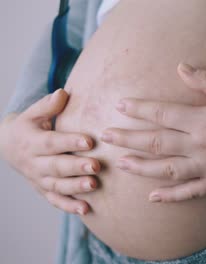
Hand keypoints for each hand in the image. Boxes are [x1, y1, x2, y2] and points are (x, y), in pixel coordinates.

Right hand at [0, 89, 99, 214]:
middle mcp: (35, 163)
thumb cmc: (29, 126)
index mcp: (33, 142)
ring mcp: (39, 179)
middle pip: (56, 166)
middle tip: (96, 166)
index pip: (53, 143)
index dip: (70, 142)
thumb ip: (48, 105)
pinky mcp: (44, 190)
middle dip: (76, 167)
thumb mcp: (33, 113)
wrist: (9, 146)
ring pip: (58, 185)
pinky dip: (69, 206)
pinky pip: (55, 201)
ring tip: (94, 185)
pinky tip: (86, 209)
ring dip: (76, 187)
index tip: (89, 141)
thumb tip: (63, 93)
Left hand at [101, 63, 205, 201]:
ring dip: (141, 167)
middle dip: (129, 138)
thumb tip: (180, 68)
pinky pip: (190, 193)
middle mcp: (201, 146)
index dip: (139, 109)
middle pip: (157, 143)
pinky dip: (170, 197)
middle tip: (107, 137)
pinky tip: (152, 197)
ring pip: (167, 170)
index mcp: (204, 120)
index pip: (163, 114)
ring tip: (122, 163)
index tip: (121, 106)